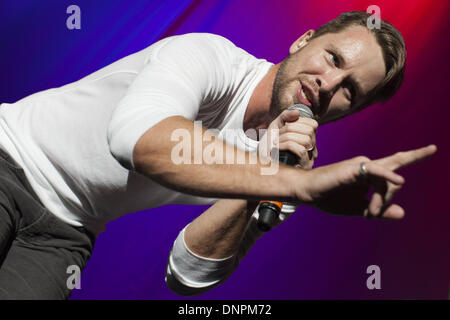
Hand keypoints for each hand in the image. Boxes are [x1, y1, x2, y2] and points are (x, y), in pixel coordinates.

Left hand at [258, 109, 318, 168]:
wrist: (259, 163)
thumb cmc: (269, 145)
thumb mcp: (276, 127)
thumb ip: (285, 117)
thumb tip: (298, 112)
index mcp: (308, 138)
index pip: (313, 125)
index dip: (298, 121)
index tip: (283, 125)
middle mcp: (312, 149)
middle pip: (310, 131)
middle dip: (291, 128)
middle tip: (277, 134)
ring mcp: (310, 158)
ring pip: (306, 140)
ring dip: (287, 137)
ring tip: (275, 141)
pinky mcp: (304, 165)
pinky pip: (301, 150)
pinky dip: (287, 144)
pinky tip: (277, 147)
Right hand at [295, 145, 436, 218]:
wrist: (307, 193)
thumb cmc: (328, 198)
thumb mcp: (358, 208)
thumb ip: (379, 210)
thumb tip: (403, 213)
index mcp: (368, 174)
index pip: (394, 166)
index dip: (412, 158)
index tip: (431, 149)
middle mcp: (367, 166)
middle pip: (395, 167)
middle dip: (411, 161)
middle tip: (425, 157)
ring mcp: (361, 165)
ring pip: (386, 181)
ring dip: (381, 201)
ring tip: (369, 214)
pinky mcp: (354, 168)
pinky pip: (377, 172)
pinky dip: (388, 176)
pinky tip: (400, 180)